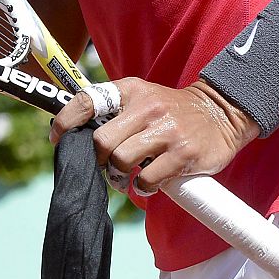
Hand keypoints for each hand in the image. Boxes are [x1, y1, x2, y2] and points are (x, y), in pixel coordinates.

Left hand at [47, 77, 257, 195]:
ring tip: (124, 177)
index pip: (88, 100)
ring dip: (117, 176)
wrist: (221, 113)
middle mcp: (147, 108)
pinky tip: (146, 184)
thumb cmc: (171, 110)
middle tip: (102, 166)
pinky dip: (141, 188)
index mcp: (131, 90)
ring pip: (121, 161)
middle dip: (97, 159)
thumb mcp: (142, 96)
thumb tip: (76, 131)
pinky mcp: (183, 155)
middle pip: (102, 141)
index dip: (66, 121)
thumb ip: (114, 109)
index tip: (57, 137)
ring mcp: (166, 132)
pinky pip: (147, 180)